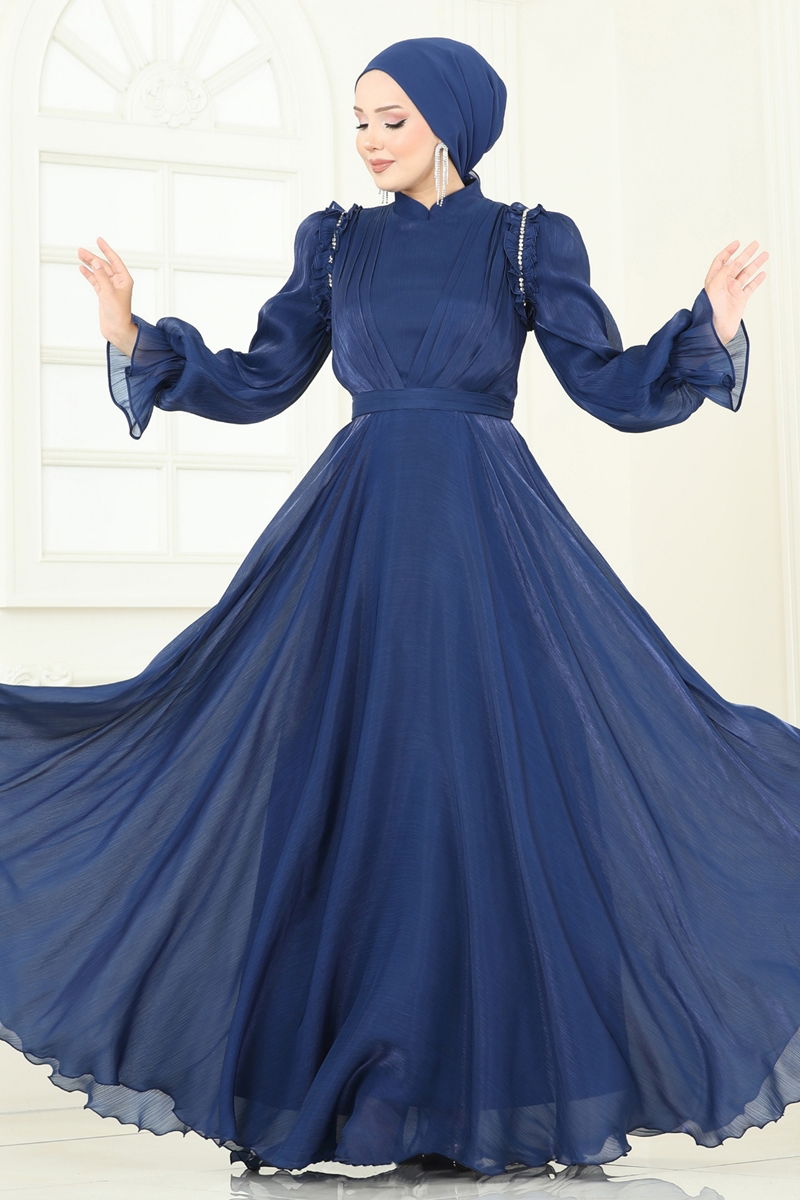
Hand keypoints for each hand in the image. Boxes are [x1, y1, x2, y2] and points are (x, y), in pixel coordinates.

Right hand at [77, 237, 135, 354]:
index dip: (106, 249)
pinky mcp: (103, 295)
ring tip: (79, 255)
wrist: (116, 330)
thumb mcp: (108, 292)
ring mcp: (110, 288)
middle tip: (80, 250)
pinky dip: (89, 274)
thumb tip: (97, 262)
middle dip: (93, 257)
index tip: (99, 240)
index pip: (114, 260)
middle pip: (104, 265)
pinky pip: (95, 281)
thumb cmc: (118, 314)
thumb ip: (102, 276)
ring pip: (98, 272)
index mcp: (124, 280)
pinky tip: (82, 268)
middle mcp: (118, 282)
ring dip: (89, 264)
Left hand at [704, 239, 767, 344]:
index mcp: (714, 280)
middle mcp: (723, 284)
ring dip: (755, 264)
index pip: (721, 261)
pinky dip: (757, 280)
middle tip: (755, 244)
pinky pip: (750, 287)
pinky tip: (762, 273)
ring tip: (764, 255)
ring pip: (746, 274)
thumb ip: (722, 273)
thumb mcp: (713, 288)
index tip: (737, 243)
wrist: (715, 330)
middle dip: (746, 254)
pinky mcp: (740, 300)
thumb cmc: (709, 312)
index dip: (728, 251)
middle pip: (736, 264)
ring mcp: (733, 291)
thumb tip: (731, 261)